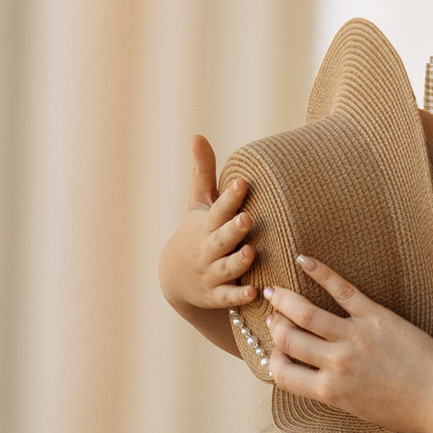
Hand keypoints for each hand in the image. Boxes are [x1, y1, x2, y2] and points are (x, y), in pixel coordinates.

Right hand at [158, 135, 256, 323]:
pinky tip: (256, 293)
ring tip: (250, 253)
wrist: (175, 278)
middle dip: (232, 230)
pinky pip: (229, 297)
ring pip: (226, 269)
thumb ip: (202, 171)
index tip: (242, 183)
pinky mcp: (217, 295)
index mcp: (206, 224)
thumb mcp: (197, 203)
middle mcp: (208, 249)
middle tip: (246, 219)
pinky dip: (240, 297)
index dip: (229, 197)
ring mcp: (211, 273)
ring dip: (238, 262)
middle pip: (221, 239)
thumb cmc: (196, 231)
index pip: (218, 209)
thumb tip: (197, 135)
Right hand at [259, 259, 432, 432]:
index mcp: (330, 391)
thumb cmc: (404, 410)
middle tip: (273, 317)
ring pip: (305, 312)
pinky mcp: (375, 316)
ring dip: (284, 299)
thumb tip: (312, 378)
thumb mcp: (358, 410)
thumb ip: (332, 393)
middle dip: (275, 326)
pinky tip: (305, 261)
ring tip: (274, 291)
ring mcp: (354, 337)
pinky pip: (342, 290)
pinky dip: (321, 272)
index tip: (276, 353)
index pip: (282, 374)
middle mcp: (336, 363)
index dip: (272, 361)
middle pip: (289, 339)